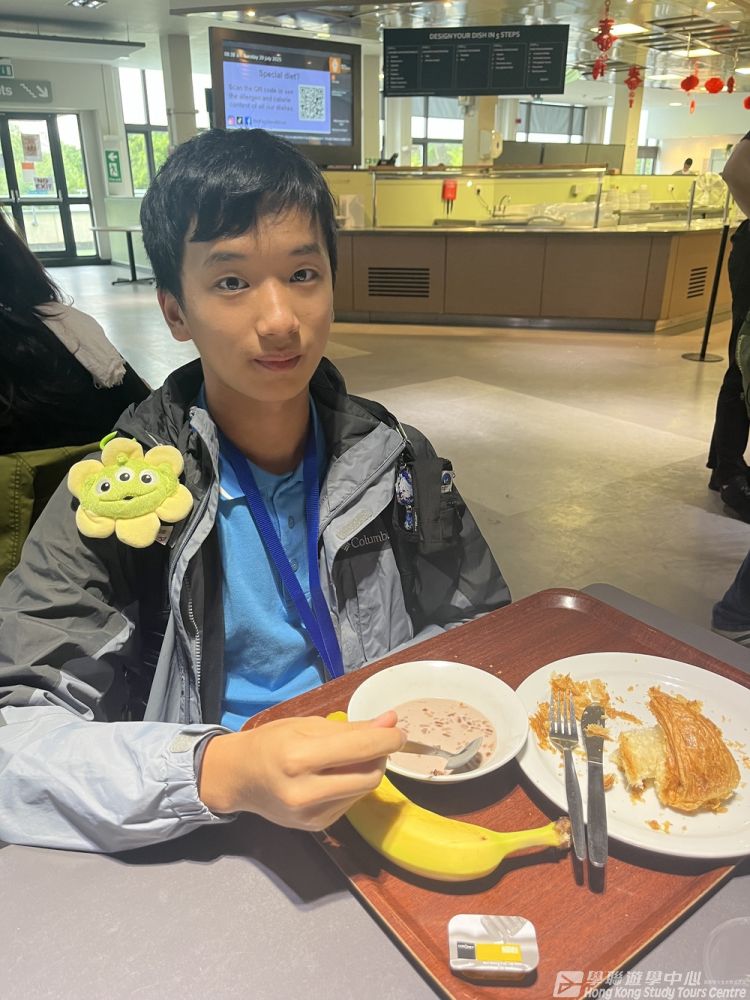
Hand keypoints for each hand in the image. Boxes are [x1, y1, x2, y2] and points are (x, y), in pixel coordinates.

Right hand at [198, 711, 403, 830]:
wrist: (239, 778)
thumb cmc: (270, 743)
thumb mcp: (307, 726)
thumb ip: (352, 727)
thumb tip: (391, 721)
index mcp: (298, 758)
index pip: (360, 749)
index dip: (387, 738)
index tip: (399, 730)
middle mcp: (305, 792)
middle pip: (370, 776)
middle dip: (381, 756)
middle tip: (375, 742)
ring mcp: (311, 815)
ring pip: (363, 791)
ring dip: (368, 771)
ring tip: (350, 757)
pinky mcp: (316, 827)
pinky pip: (350, 802)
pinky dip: (352, 786)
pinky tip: (335, 776)